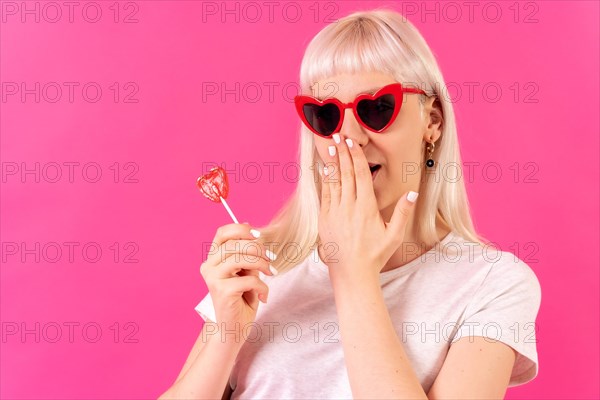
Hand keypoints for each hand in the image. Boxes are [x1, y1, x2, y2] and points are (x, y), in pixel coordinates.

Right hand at [200, 222, 274, 331]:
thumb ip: (246, 253)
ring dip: (262, 264)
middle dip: (258, 249)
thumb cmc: (241, 299)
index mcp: (213, 258)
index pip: (222, 233)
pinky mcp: (223, 291)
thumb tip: (249, 227)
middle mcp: (209, 266)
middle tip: (270, 259)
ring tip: (270, 273)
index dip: (241, 229)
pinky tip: (263, 295)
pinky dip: (262, 286)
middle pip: (235, 244)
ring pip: (241, 258)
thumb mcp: (246, 271)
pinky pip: (249, 280)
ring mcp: (214, 278)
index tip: (258, 235)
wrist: (233, 328)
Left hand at [318, 133, 418, 280]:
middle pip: (346, 173)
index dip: (356, 156)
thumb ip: (402, 213)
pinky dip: (325, 179)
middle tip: (338, 135)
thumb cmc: (375, 255)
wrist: (351, 273)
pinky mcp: (324, 219)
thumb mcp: (394, 235)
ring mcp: (334, 212)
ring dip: (333, 162)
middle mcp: (349, 207)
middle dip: (343, 153)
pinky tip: (325, 168)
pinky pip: (324, 194)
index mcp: (366, 208)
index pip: (361, 175)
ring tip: (331, 146)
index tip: (352, 142)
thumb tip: (413, 193)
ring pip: (333, 181)